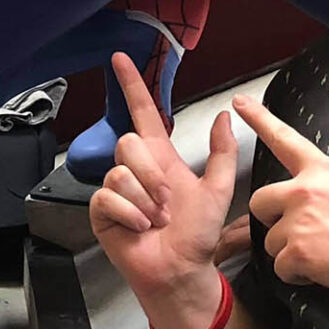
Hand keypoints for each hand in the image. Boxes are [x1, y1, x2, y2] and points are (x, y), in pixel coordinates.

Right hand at [90, 53, 243, 328]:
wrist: (181, 269)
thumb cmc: (197, 235)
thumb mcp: (217, 189)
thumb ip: (222, 152)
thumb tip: (226, 116)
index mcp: (161, 159)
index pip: (143, 113)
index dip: (133, 86)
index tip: (121, 58)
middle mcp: (136, 170)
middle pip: (129, 142)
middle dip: (152, 174)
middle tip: (166, 202)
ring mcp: (117, 190)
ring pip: (121, 171)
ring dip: (145, 199)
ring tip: (154, 219)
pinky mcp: (102, 210)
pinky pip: (109, 196)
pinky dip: (130, 213)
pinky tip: (140, 227)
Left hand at [235, 94, 328, 304]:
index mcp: (323, 171)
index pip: (284, 139)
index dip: (259, 119)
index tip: (238, 103)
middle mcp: (305, 191)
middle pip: (260, 201)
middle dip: (274, 219)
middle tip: (304, 234)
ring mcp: (300, 221)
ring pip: (271, 241)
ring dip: (291, 253)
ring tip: (327, 257)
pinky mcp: (299, 252)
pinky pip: (280, 267)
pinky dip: (298, 276)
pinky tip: (324, 273)